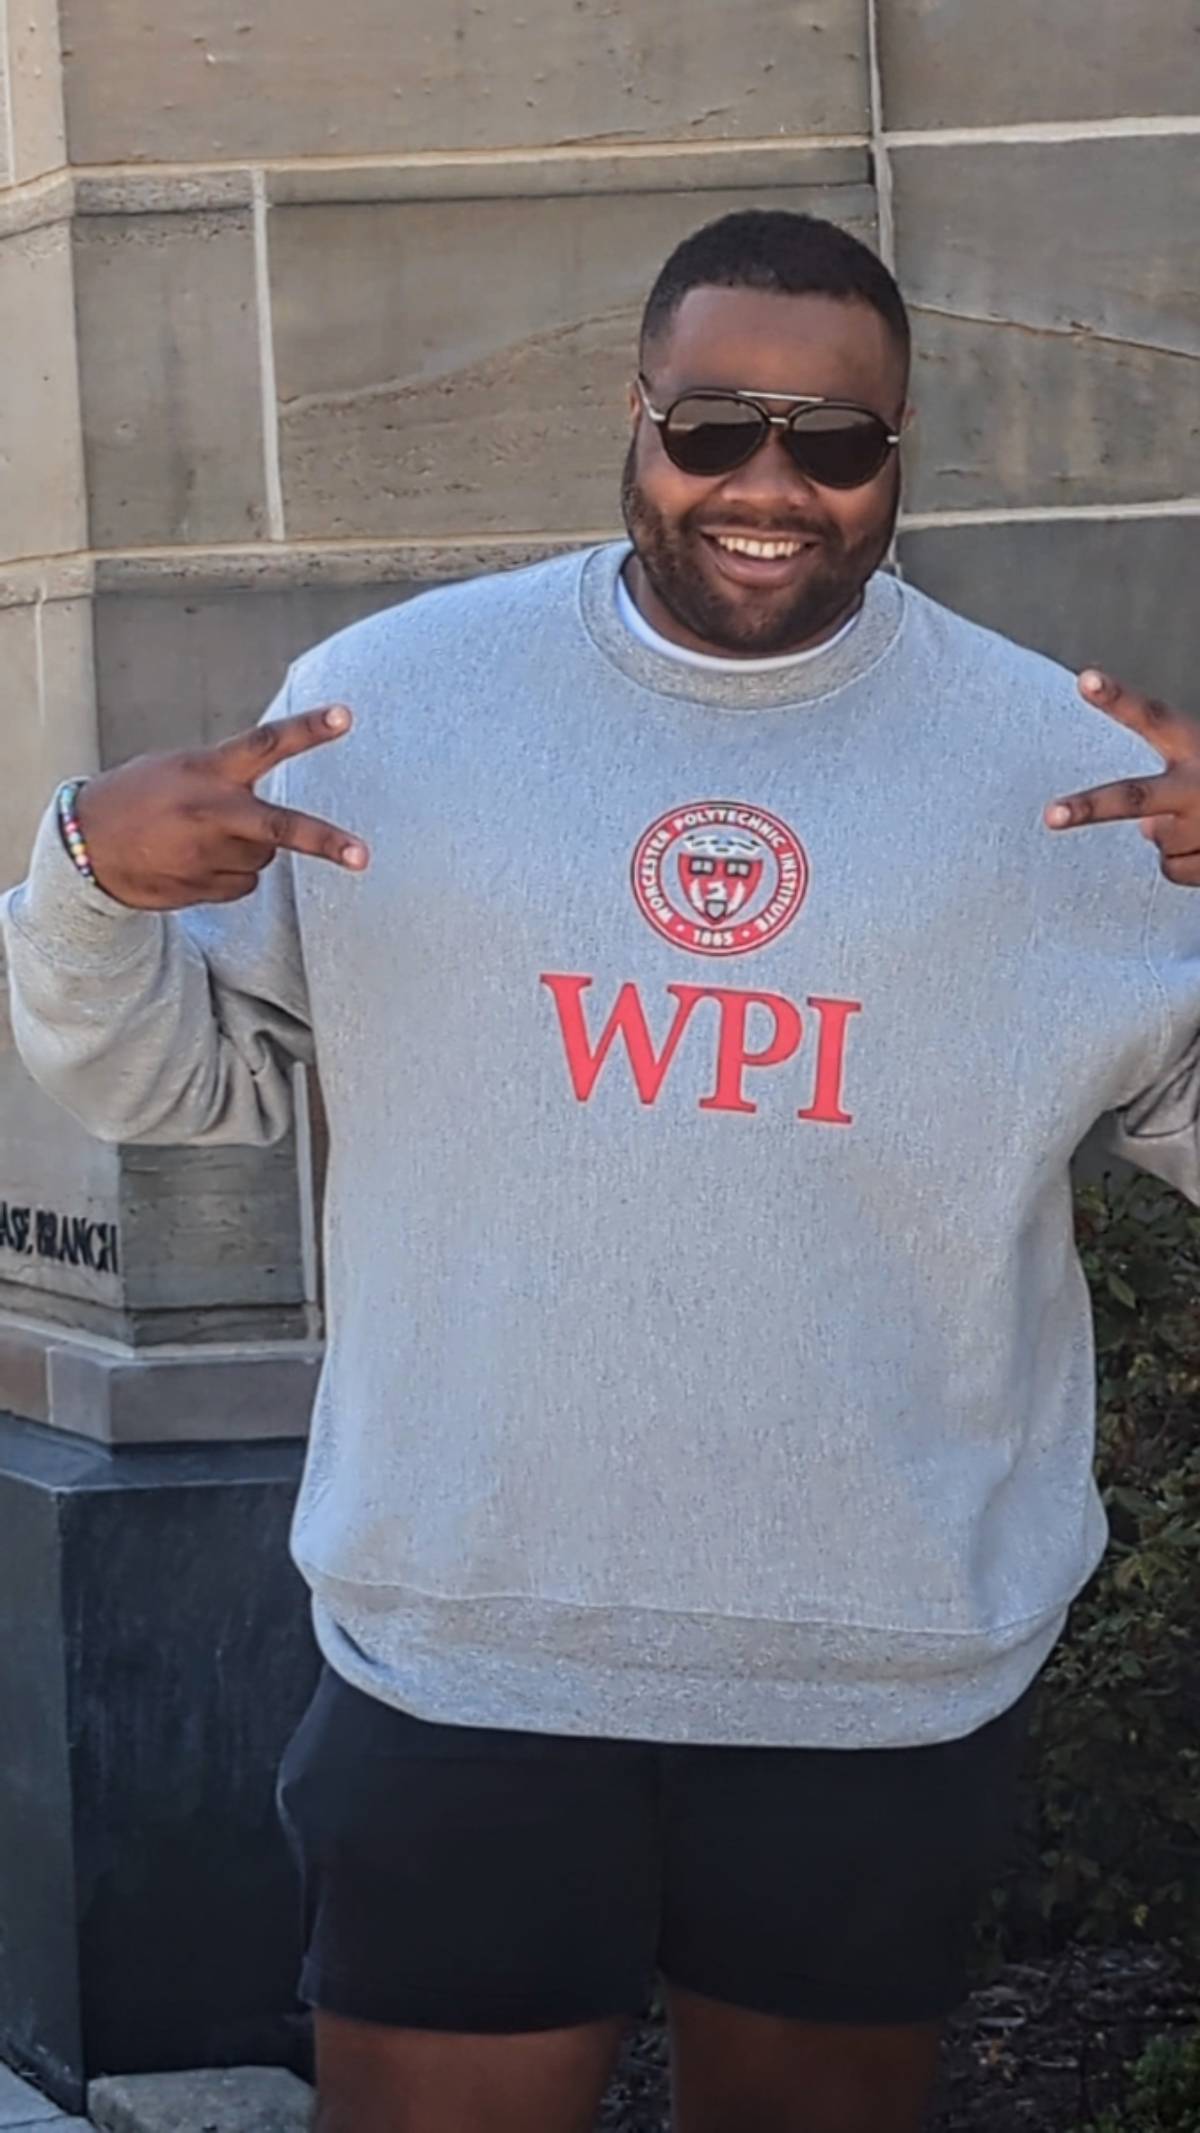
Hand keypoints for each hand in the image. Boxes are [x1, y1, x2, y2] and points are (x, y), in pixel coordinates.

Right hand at [75, 706, 369, 909]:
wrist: (85, 849)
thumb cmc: (138, 797)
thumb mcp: (179, 768)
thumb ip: (225, 777)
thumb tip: (269, 800)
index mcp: (207, 771)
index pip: (266, 744)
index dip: (308, 729)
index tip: (345, 715)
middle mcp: (212, 814)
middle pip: (281, 828)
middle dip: (326, 842)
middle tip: (363, 856)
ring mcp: (208, 855)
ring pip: (263, 858)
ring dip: (248, 849)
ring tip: (205, 838)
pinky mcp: (204, 888)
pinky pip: (244, 884)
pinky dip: (232, 874)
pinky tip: (197, 862)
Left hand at [1045, 671, 1199, 885]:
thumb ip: (1170, 786)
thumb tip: (1145, 830)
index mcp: (1198, 746)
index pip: (1154, 717)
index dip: (1119, 699)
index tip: (1084, 679)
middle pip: (1136, 798)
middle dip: (1090, 807)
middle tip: (1051, 814)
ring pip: (1156, 839)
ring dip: (1176, 836)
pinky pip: (1172, 869)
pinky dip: (1188, 863)